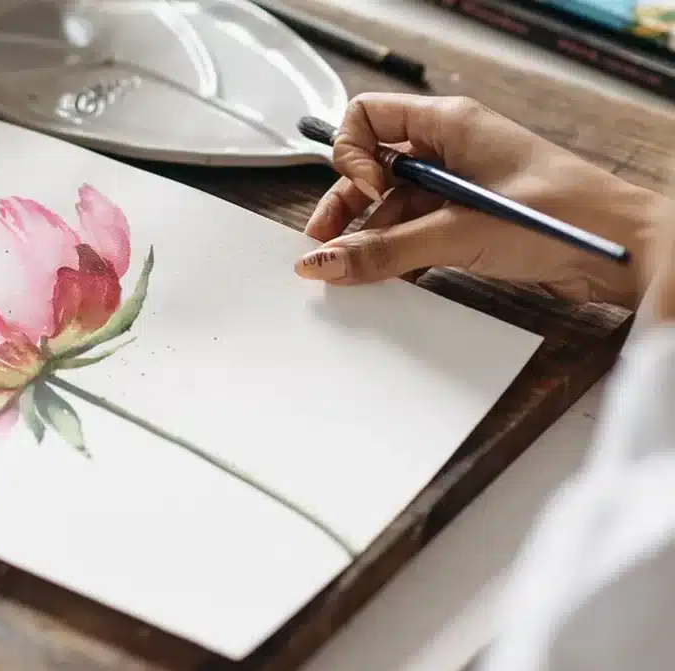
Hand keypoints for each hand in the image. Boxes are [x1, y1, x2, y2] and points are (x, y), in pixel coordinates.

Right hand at [294, 93, 672, 307]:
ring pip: (391, 206)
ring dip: (369, 238)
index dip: (352, 156)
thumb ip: (385, 249)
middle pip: (371, 168)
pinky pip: (414, 231)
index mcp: (448, 125)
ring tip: (353, 273)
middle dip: (345, 206)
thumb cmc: (563, 216)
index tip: (367, 195)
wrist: (620, 252)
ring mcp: (457, 187)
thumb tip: (324, 261)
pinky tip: (386, 278)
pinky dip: (395, 254)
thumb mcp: (460, 233)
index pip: (368, 118)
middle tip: (324, 246)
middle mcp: (449, 150)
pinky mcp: (467, 221)